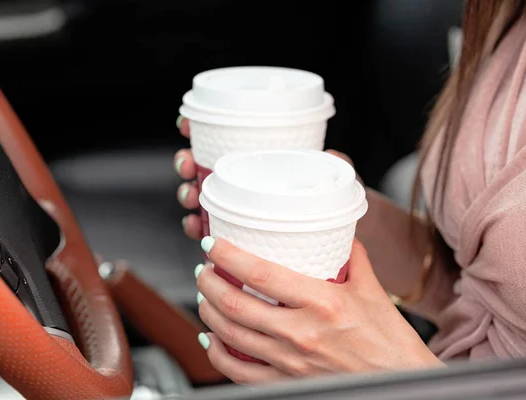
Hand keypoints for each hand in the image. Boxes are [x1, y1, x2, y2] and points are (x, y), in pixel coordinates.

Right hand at [173, 116, 360, 239]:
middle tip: (187, 164)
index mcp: (260, 167)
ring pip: (199, 198)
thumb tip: (331, 151)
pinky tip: (198, 227)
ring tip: (192, 196)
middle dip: (186, 162)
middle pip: (202, 168)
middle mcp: (242, 187)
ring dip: (187, 193)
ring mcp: (234, 213)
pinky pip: (207, 231)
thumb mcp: (335, 185)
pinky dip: (196, 227)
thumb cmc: (332, 212)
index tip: (186, 125)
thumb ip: (337, 166)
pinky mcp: (233, 242)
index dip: (198, 131)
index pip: (222, 143)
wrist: (340, 249)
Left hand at [195, 237, 442, 383]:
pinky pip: (240, 372)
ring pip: (232, 336)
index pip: (261, 274)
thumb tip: (336, 232)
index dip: (229, 256)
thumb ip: (352, 257)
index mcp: (322, 303)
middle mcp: (301, 333)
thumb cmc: (390, 341)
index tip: (213, 245)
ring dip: (209, 312)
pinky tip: (211, 340)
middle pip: (236, 305)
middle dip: (209, 283)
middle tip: (203, 269)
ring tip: (205, 295)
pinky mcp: (287, 383)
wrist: (402, 382)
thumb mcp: (373, 291)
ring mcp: (290, 362)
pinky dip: (218, 355)